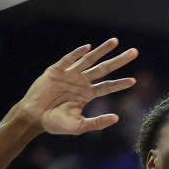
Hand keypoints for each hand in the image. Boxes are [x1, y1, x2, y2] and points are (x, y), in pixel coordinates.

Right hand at [18, 38, 137, 134]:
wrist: (33, 117)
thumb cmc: (55, 123)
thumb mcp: (78, 126)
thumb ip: (97, 123)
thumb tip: (116, 118)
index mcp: (87, 94)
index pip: (107, 86)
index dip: (120, 84)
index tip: (134, 81)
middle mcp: (81, 82)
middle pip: (104, 68)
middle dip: (119, 60)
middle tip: (134, 52)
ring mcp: (69, 74)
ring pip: (89, 59)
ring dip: (102, 50)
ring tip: (116, 41)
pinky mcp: (56, 70)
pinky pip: (68, 59)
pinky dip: (77, 53)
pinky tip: (88, 47)